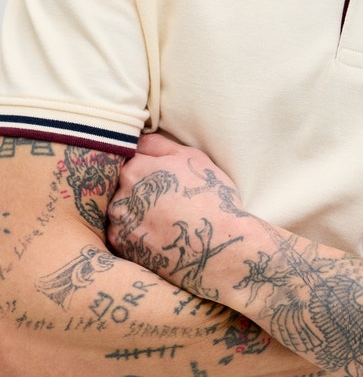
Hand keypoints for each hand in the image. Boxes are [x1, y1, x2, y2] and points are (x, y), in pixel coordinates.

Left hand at [107, 133, 244, 298]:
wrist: (217, 245)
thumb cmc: (209, 196)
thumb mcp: (191, 157)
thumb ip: (159, 145)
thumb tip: (139, 139)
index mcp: (134, 169)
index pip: (129, 158)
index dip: (146, 165)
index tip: (160, 174)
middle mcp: (119, 196)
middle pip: (122, 185)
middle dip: (139, 188)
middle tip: (165, 198)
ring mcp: (118, 224)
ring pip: (121, 209)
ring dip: (135, 210)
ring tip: (162, 217)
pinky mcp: (121, 249)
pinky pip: (122, 232)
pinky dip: (135, 231)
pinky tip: (157, 232)